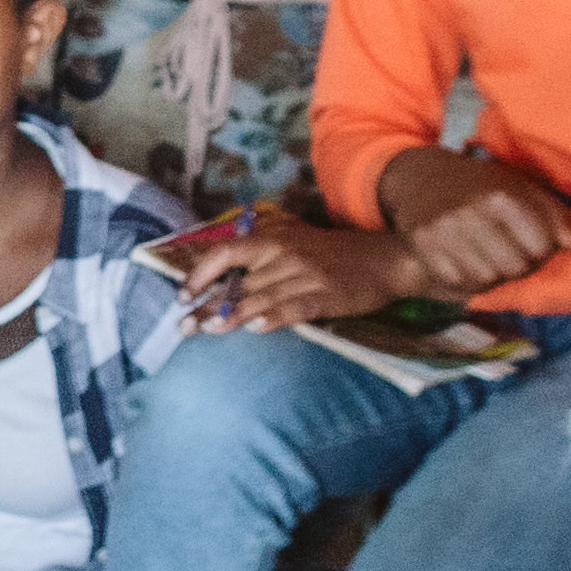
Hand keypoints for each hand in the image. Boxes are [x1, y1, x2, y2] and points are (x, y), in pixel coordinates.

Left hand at [178, 209, 409, 332]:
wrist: (388, 258)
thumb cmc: (337, 255)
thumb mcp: (297, 245)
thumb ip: (263, 260)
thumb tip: (223, 283)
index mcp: (274, 240)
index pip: (225, 253)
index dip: (200, 274)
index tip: (181, 296)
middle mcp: (286, 254)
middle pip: (237, 281)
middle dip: (206, 305)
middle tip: (181, 327)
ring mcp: (307, 275)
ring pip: (261, 296)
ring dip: (231, 315)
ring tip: (207, 330)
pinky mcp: (327, 295)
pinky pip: (295, 307)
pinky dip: (275, 318)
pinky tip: (256, 330)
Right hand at [378, 144, 570, 293]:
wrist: (421, 176)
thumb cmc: (481, 184)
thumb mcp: (521, 186)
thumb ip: (554, 214)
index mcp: (502, 196)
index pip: (541, 247)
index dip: (543, 250)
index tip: (534, 243)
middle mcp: (471, 214)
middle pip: (515, 268)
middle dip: (519, 265)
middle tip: (510, 252)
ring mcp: (444, 232)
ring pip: (487, 280)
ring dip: (492, 274)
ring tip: (487, 255)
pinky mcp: (424, 247)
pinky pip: (458, 283)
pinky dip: (466, 278)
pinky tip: (465, 259)